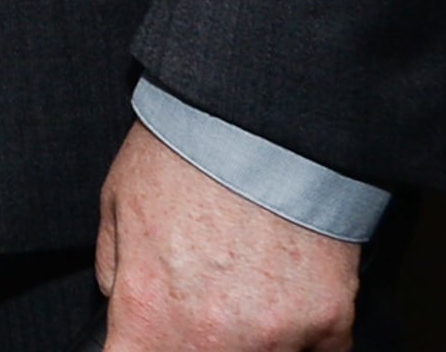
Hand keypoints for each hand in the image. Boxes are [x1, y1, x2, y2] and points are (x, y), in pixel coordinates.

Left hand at [97, 120, 358, 349]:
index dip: (136, 346)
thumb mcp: (117, 204)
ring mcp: (275, 337)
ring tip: (242, 288)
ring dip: (249, 337)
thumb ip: (115, 271)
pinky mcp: (330, 323)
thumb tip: (121, 303)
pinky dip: (304, 335)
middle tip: (201, 298)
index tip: (144, 333)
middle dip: (192, 338)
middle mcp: (210, 338)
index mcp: (149, 313)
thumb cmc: (182, 152)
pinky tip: (287, 291)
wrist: (260, 118)